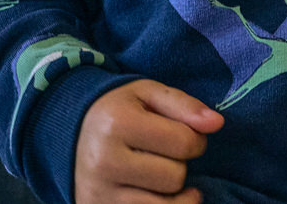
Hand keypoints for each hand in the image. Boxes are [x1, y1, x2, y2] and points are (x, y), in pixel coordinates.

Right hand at [74, 79, 223, 203]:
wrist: (69, 131)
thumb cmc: (118, 110)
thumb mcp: (147, 94)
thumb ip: (184, 105)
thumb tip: (217, 124)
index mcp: (118, 124)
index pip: (184, 143)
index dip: (195, 139)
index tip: (184, 135)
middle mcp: (105, 162)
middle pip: (175, 177)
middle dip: (179, 165)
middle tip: (164, 154)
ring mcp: (100, 193)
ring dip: (172, 192)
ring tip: (161, 175)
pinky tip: (159, 196)